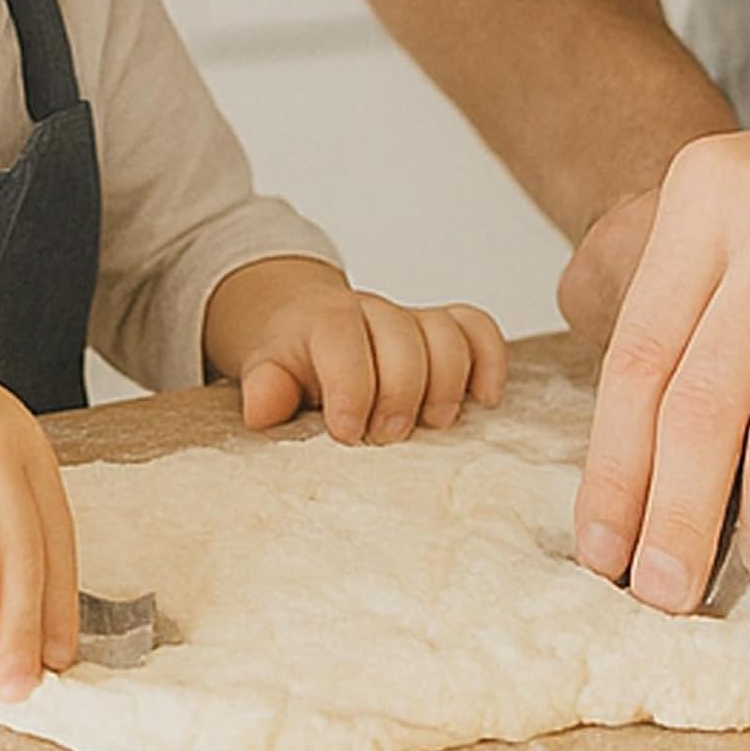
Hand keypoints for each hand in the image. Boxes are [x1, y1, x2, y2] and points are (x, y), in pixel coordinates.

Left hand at [203, 257, 506, 441]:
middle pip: (401, 335)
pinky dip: (489, 361)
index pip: (342, 335)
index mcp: (323, 321)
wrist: (307, 329)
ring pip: (445, 332)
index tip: (347, 433)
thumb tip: (260, 410)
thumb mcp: (266, 376)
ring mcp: (411, 320)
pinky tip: (484, 399)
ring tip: (433, 425)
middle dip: (400, 392)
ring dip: (446, 383)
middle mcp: (372, 312)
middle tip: (387, 438)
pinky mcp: (444, 331)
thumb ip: (266, 390)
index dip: (351, 385)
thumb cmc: (293, 365)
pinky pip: (478, 329)